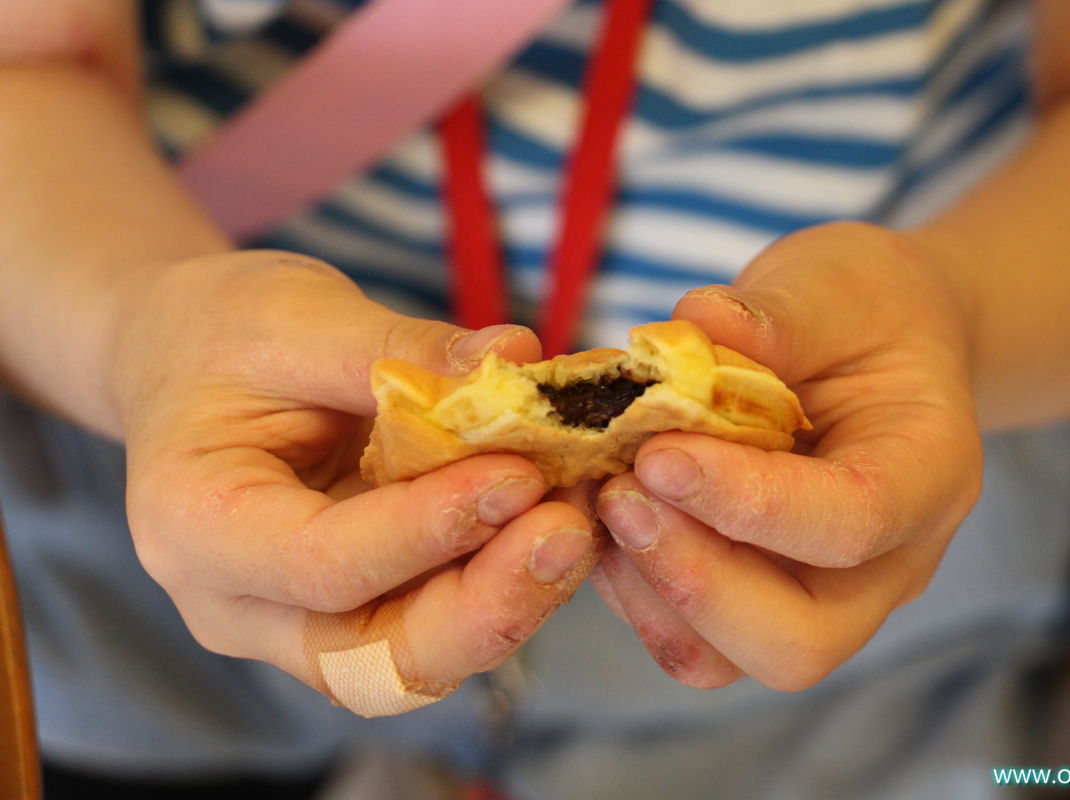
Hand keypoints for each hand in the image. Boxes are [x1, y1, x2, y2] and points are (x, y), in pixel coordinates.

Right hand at [113, 251, 599, 709]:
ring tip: (578, 515)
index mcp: (194, 525)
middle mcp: (242, 603)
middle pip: (376, 657)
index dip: (428, 529)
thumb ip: (400, 347)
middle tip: (569, 529)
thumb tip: (516, 357)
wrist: (188, 360)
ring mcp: (300, 620)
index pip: (321, 564)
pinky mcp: (359, 608)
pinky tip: (557, 516)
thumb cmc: (224, 332)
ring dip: (512, 596)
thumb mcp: (296, 315)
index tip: (518, 474)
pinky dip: (505, 578)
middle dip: (487, 603)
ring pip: (421, 656)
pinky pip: (438, 618)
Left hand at [593, 222, 982, 689]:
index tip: (660, 453)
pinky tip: (598, 510)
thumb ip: (780, 312)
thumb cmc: (863, 313)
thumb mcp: (838, 285)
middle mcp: (882, 564)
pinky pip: (685, 634)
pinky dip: (628, 584)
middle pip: (798, 644)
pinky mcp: (751, 597)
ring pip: (728, 659)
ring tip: (600, 496)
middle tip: (621, 495)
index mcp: (927, 477)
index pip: (852, 523)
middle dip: (694, 580)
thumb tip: (697, 327)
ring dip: (647, 589)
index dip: (750, 502)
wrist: (872, 348)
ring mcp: (816, 595)